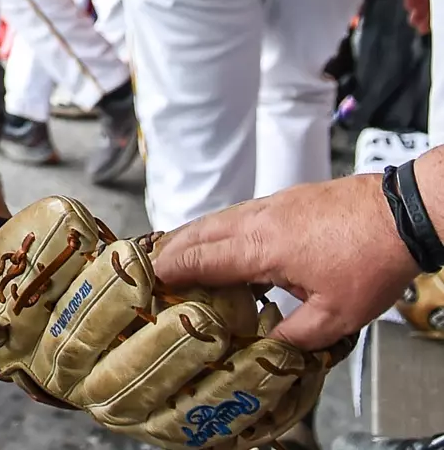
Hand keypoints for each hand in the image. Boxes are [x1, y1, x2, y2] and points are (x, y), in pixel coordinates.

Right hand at [152, 174, 416, 350]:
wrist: (402, 214)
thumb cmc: (373, 260)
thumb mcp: (338, 315)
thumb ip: (297, 336)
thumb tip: (269, 349)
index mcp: (260, 248)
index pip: (200, 258)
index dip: (169, 270)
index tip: (147, 280)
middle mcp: (257, 221)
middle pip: (198, 232)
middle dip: (169, 249)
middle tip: (148, 266)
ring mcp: (271, 206)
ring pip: (217, 219)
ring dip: (192, 236)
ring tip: (176, 252)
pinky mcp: (286, 200)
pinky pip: (238, 214)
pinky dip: (218, 228)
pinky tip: (225, 241)